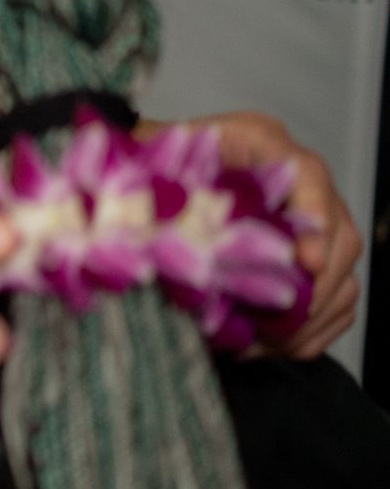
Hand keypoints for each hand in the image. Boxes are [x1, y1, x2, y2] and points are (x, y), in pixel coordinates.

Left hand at [149, 111, 361, 357]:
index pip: (308, 177)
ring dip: (312, 317)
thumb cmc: (148, 165)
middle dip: (313, 290)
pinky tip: (276, 345)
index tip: (304, 262)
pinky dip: (313, 328)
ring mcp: (310, 217)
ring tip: (266, 343)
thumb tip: (164, 235)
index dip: (314, 220)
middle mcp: (295, 178)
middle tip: (274, 326)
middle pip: (340, 236)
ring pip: (344, 272)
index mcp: (259, 143)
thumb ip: (160, 189)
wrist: (145, 171)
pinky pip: (338, 297)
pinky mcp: (309, 252)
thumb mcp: (146, 165)